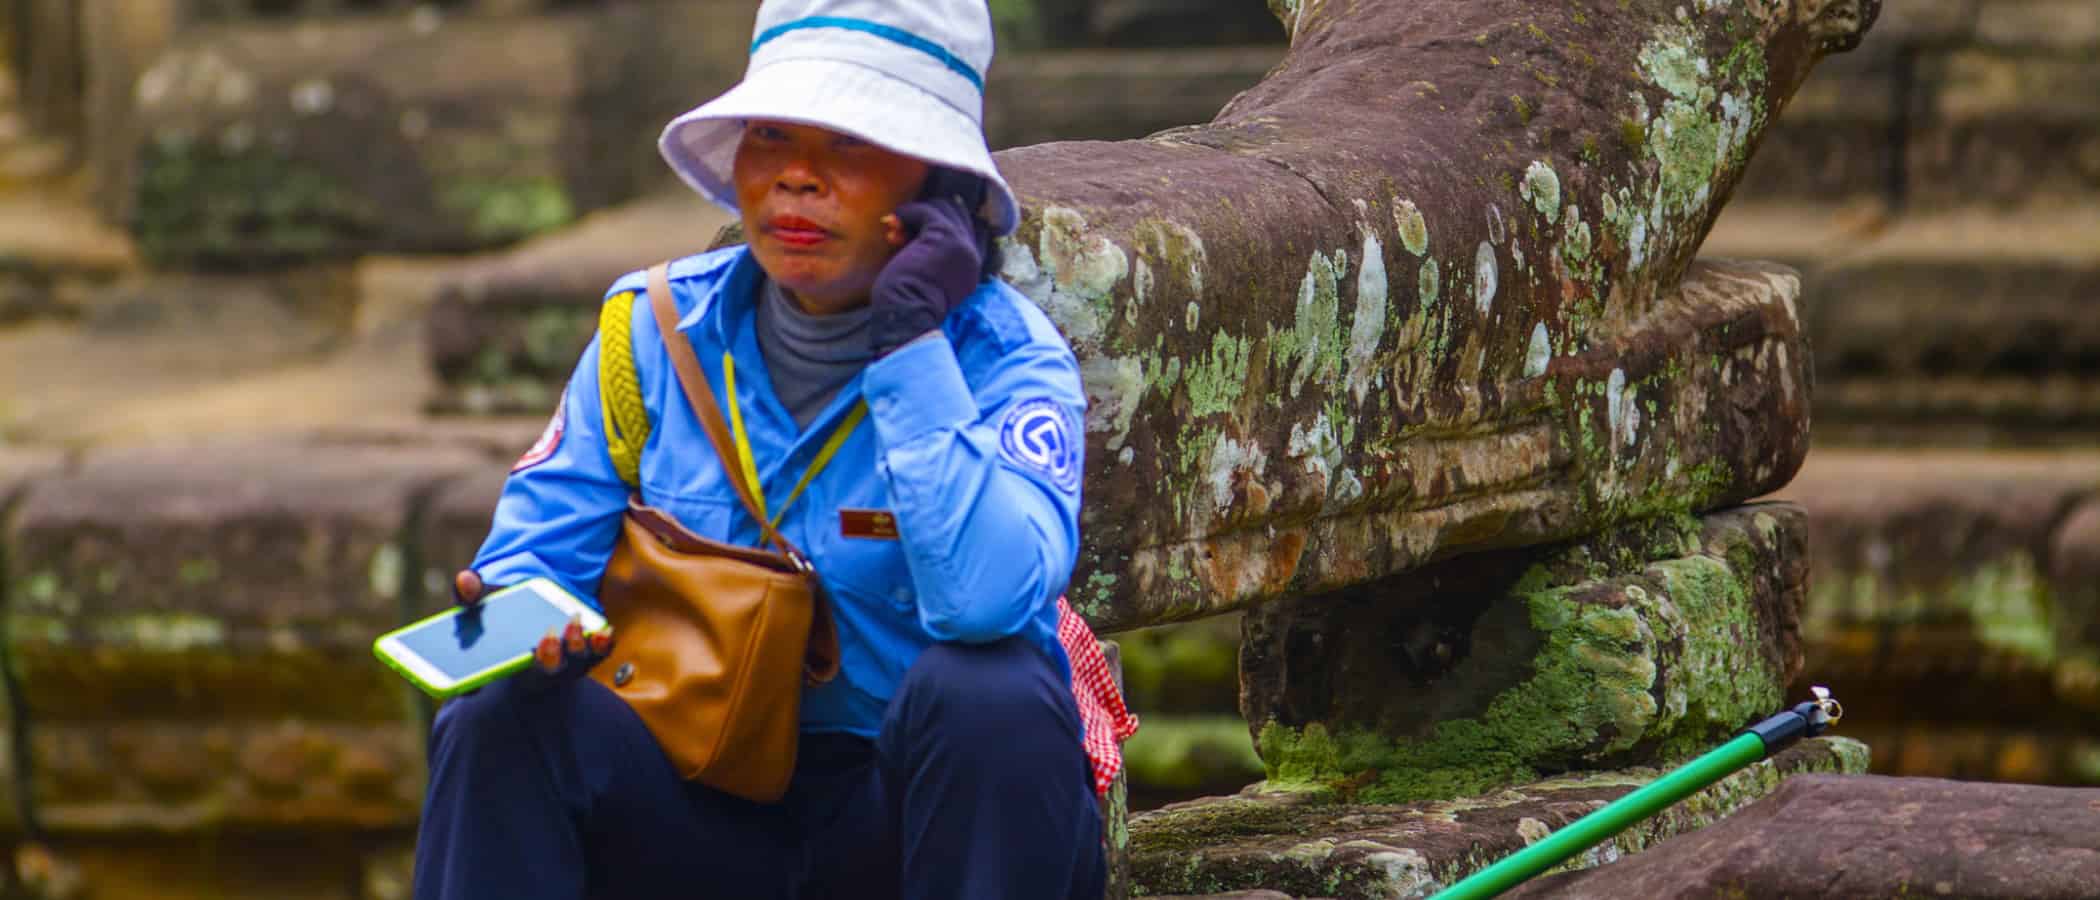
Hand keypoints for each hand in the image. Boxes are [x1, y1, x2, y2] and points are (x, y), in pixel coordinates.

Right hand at [452, 569, 614, 691]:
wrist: (531, 616)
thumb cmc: (501, 613)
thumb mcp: (483, 602)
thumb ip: (470, 592)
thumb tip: (464, 578)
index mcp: (497, 669)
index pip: (478, 687)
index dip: (473, 688)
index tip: (476, 687)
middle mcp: (531, 675)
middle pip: (540, 676)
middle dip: (546, 660)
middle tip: (546, 637)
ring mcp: (559, 668)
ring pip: (571, 665)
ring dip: (575, 647)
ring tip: (575, 621)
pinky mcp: (582, 658)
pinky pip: (595, 656)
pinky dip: (600, 645)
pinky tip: (604, 631)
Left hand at [870, 197, 988, 355]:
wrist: (908, 316)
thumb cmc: (910, 305)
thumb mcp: (933, 281)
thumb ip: (937, 258)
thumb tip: (918, 230)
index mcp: (973, 268)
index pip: (974, 229)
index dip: (950, 221)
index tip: (925, 225)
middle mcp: (972, 253)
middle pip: (958, 214)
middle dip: (932, 214)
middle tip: (910, 223)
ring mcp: (960, 243)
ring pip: (944, 208)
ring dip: (919, 212)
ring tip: (899, 224)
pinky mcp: (943, 235)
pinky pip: (926, 211)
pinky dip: (908, 212)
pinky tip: (894, 220)